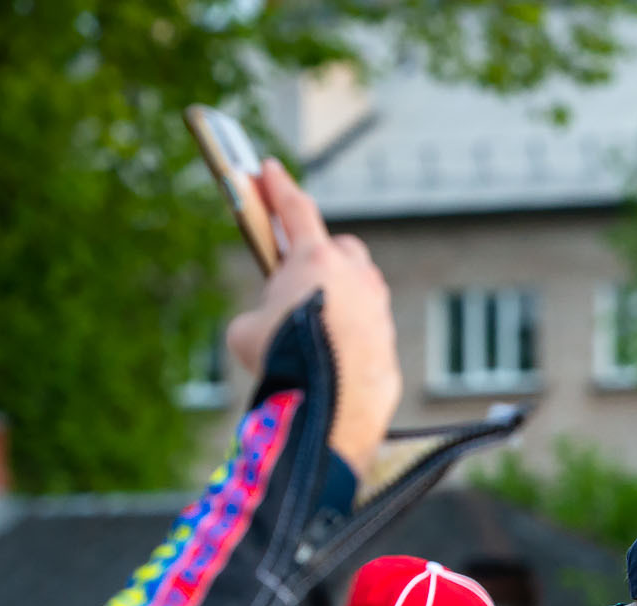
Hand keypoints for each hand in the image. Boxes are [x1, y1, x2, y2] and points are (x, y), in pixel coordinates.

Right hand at [223, 160, 399, 475]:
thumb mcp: (246, 333)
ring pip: (362, 288)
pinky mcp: (389, 341)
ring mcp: (378, 309)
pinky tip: (333, 354)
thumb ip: (261, 315)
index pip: (295, 210)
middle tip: (298, 273)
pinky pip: (368, 327)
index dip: (277, 188)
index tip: (269, 169)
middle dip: (321, 253)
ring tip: (314, 322)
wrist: (334, 404)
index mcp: (315, 259)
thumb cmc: (285, 361)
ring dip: (341, 295)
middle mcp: (355, 277)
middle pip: (342, 248)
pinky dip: (351, 333)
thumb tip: (272, 327)